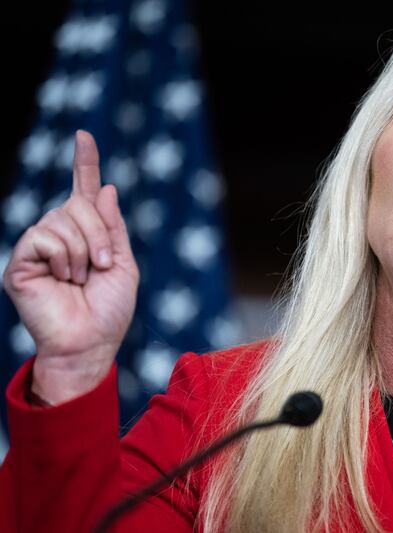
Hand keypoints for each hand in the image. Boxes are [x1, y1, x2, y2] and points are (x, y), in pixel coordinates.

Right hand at [3, 130, 139, 403]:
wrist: (91, 342)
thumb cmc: (109, 310)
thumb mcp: (122, 263)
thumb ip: (114, 227)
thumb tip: (106, 188)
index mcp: (86, 234)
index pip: (82, 191)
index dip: (84, 163)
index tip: (84, 136)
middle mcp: (59, 234)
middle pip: (78, 204)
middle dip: (99, 234)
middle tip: (101, 267)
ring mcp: (38, 247)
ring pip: (63, 220)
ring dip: (84, 251)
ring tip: (81, 278)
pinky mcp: (20, 261)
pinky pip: (44, 237)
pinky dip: (63, 258)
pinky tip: (62, 279)